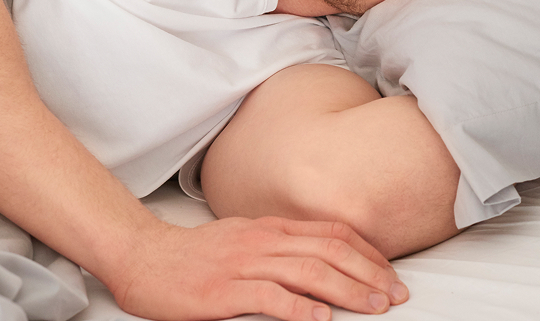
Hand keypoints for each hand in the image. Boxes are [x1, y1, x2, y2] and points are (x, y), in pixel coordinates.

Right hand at [106, 215, 409, 320]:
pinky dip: (299, 308)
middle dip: (369, 273)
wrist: (143, 257)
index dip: (368, 252)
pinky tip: (321, 319)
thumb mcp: (245, 240)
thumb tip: (322, 261)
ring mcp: (243, 264)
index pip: (332, 232)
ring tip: (373, 307)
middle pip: (329, 250)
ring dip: (347, 290)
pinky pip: (269, 296)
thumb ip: (281, 247)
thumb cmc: (195, 256)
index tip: (390, 273)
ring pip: (307, 271)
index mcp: (270, 227)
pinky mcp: (223, 291)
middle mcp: (262, 240)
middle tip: (396, 295)